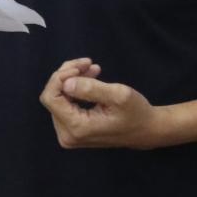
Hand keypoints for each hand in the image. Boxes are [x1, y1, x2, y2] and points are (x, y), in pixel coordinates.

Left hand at [39, 58, 166, 149]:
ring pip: (57, 99)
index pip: (51, 98)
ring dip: (72, 79)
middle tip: (89, 62)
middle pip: (52, 97)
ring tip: (93, 68)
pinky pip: (65, 104)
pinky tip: (90, 78)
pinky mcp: (72, 131)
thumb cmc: (135, 112)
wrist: (145, 130)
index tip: (82, 66)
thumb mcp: (119, 95)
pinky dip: (75, 88)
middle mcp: (66, 135)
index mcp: (76, 128)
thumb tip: (66, 83)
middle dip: (68, 75)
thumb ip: (91, 88)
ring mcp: (68, 134)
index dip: (60, 77)